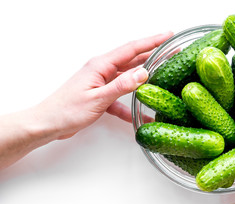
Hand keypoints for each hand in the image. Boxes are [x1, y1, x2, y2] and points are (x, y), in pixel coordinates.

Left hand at [35, 32, 172, 139]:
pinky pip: (121, 97)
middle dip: (153, 55)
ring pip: (129, 78)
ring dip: (146, 78)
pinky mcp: (101, 95)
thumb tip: (143, 73)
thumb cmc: (67, 110)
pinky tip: (140, 114)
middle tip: (172, 53)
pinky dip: (131, 105)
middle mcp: (102, 70)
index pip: (132, 49)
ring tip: (163, 76)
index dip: (152, 42)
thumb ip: (121, 86)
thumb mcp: (98, 98)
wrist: (49, 124)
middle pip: (133, 60)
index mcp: (101, 65)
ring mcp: (102, 82)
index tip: (168, 36)